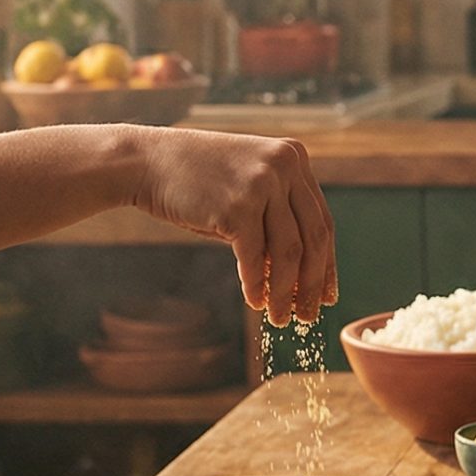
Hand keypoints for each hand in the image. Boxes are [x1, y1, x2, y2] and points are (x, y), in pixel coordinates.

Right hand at [129, 128, 337, 325]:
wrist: (147, 162)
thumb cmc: (196, 180)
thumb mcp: (247, 188)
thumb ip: (276, 219)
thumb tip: (301, 275)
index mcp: (294, 157)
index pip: (322, 220)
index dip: (327, 263)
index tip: (328, 294)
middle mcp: (285, 166)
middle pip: (314, 238)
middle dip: (312, 284)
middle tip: (309, 316)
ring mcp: (262, 183)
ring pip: (289, 252)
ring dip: (285, 292)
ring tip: (280, 318)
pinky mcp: (238, 206)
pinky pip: (255, 257)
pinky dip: (256, 284)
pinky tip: (254, 302)